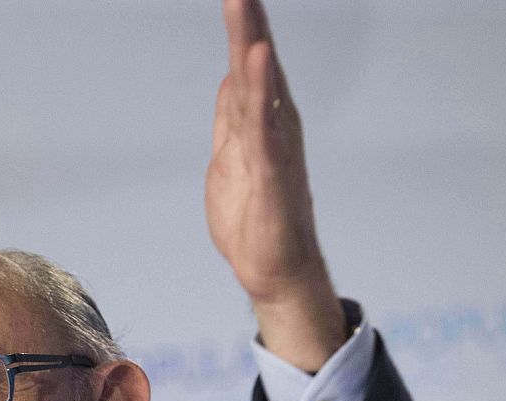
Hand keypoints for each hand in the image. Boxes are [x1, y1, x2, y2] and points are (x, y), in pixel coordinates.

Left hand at [206, 0, 346, 370]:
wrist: (273, 269)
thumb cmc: (254, 218)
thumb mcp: (230, 158)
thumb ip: (232, 118)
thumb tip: (230, 78)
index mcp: (260, 121)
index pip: (245, 65)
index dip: (241, 27)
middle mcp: (274, 124)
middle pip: (255, 64)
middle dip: (247, 21)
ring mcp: (275, 146)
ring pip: (260, 86)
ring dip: (251, 44)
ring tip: (243, 2)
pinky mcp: (272, 172)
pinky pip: (264, 126)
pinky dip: (260, 93)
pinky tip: (257, 63)